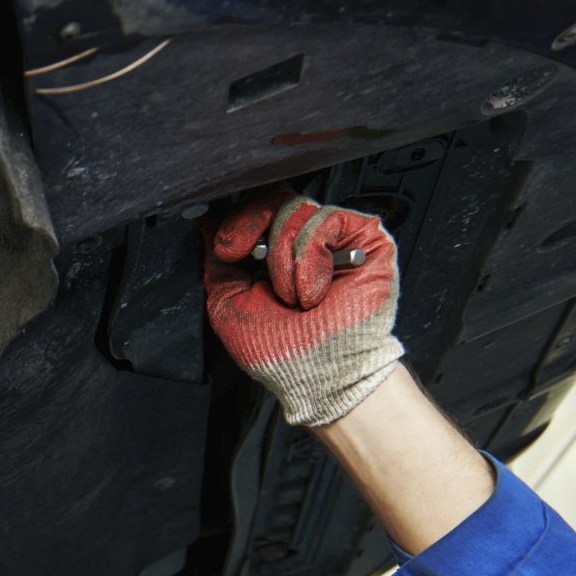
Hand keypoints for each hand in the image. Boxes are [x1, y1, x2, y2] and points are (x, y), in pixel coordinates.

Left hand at [204, 189, 402, 426]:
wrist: (319, 376)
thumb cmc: (281, 352)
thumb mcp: (229, 304)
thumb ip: (219, 265)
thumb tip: (210, 225)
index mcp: (273, 254)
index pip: (255, 209)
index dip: (237, 219)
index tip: (226, 247)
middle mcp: (303, 242)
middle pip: (273, 199)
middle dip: (251, 227)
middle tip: (245, 257)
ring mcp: (335, 238)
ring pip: (295, 210)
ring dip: (283, 259)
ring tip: (292, 297)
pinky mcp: (365, 238)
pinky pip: (326, 221)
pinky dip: (309, 258)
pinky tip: (311, 291)